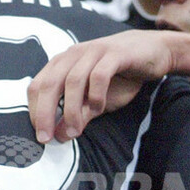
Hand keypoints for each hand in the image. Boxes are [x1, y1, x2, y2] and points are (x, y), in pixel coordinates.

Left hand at [27, 30, 173, 142]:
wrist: (154, 52)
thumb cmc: (120, 77)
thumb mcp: (95, 101)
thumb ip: (78, 115)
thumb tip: (59, 136)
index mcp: (63, 63)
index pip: (37, 86)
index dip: (34, 111)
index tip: (40, 134)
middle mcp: (73, 54)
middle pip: (50, 84)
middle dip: (45, 113)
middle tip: (47, 138)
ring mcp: (93, 52)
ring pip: (72, 81)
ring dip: (72, 110)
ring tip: (74, 131)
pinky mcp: (115, 54)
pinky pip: (99, 75)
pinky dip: (96, 96)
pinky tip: (99, 108)